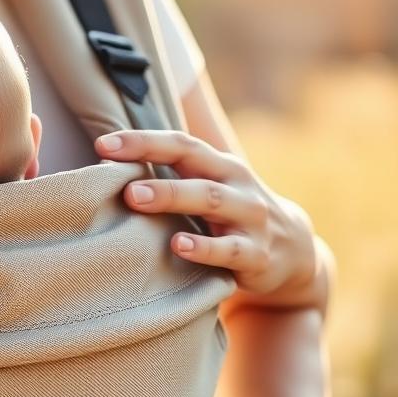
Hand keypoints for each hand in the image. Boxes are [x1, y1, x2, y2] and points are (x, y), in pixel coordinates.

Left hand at [94, 131, 319, 305]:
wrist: (294, 251)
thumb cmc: (229, 215)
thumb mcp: (207, 190)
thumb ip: (169, 178)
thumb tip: (104, 167)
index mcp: (219, 165)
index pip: (180, 145)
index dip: (142, 141)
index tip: (103, 144)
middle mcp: (236, 185)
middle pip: (194, 169)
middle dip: (155, 170)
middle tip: (120, 180)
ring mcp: (249, 218)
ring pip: (211, 201)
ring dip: (172, 197)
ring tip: (136, 199)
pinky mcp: (257, 254)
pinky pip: (229, 249)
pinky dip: (204, 247)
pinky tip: (178, 246)